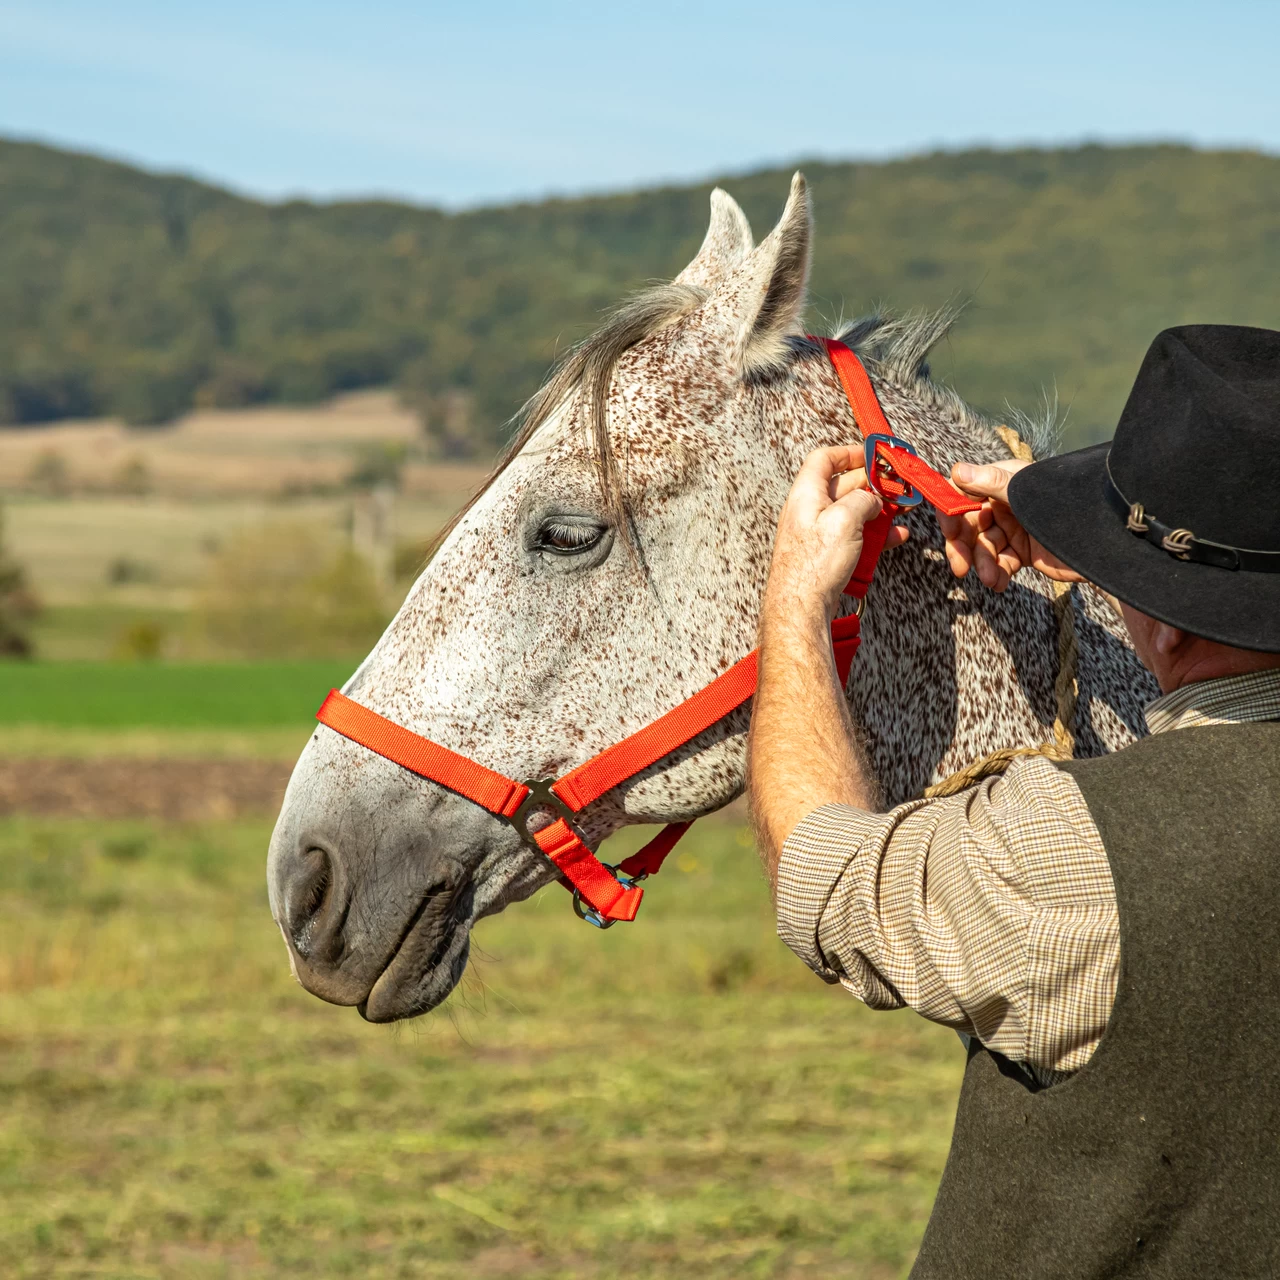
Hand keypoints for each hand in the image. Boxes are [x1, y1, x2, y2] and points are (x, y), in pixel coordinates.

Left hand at [765, 446, 909, 622]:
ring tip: (903, 511)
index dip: (849, 453)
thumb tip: (872, 498)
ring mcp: (817, 533)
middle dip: (874, 484)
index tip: (874, 456)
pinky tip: (895, 537)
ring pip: (852, 512)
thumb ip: (862, 499)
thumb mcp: (844, 520)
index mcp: (807, 494)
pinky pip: (854, 536)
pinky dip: (874, 534)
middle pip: (844, 486)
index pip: (824, 459)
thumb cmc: (814, 565)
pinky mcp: (826, 554)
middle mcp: (809, 510)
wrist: (801, 609)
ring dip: (879, 510)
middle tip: (899, 487)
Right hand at [939, 459, 1083, 591]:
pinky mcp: (1022, 550)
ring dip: (983, 565)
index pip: (963, 491)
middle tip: (960, 568)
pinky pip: (999, 563)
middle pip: (968, 525)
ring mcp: (1013, 527)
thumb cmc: (1072, 507)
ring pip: (982, 547)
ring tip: (992, 579)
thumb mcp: (1029, 495)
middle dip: (963, 547)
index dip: (950, 511)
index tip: (948, 531)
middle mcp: (1004, 503)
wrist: (1110, 543)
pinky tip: (1000, 584)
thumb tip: (958, 470)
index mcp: (1003, 481)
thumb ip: (993, 483)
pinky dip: (997, 574)